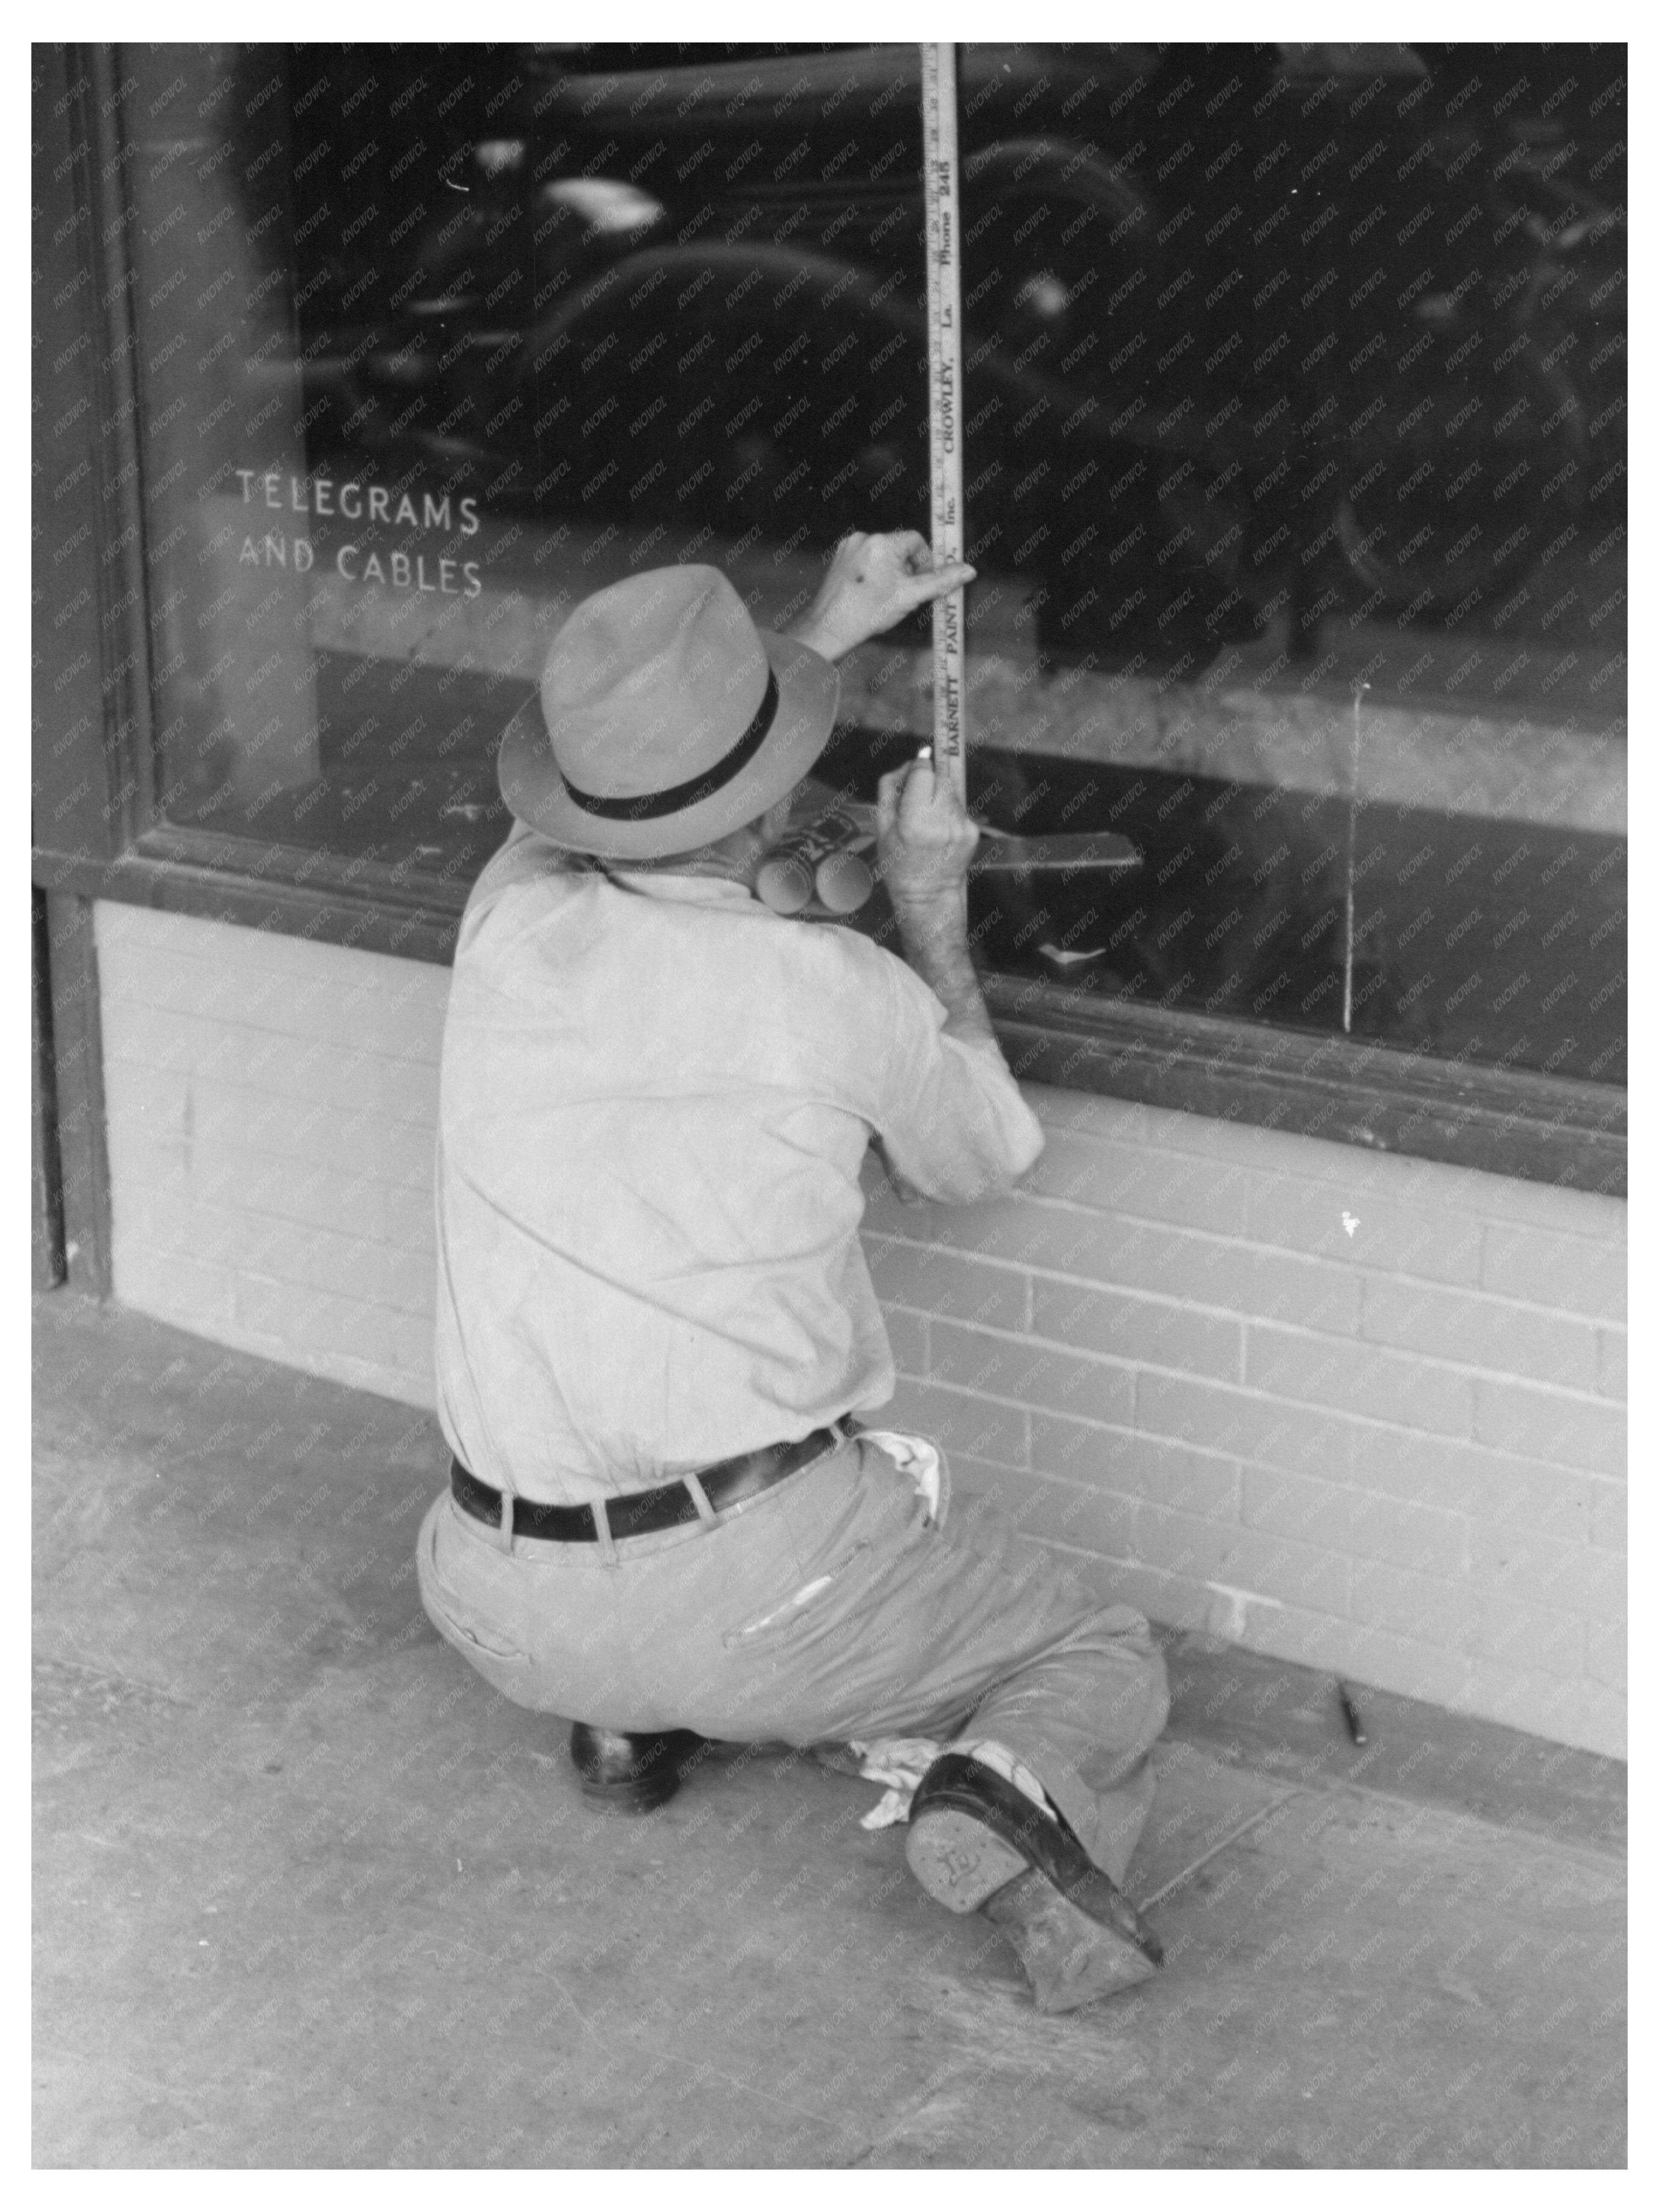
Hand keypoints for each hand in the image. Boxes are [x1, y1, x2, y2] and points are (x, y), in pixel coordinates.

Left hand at [789, 530, 975, 662]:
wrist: (829, 628)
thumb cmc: (867, 613)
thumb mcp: (910, 597)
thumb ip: (941, 581)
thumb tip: (968, 570)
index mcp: (882, 543)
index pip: (916, 541)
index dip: (925, 561)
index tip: (923, 582)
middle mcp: (863, 538)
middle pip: (899, 548)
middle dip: (908, 570)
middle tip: (905, 594)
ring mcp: (849, 548)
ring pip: (883, 555)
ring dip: (892, 573)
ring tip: (886, 598)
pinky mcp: (839, 559)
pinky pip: (867, 560)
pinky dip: (875, 574)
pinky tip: (871, 596)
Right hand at [875, 753, 978, 912]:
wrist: (927, 897)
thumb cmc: (898, 863)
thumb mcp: (882, 827)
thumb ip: (891, 788)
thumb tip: (912, 760)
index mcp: (916, 821)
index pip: (924, 771)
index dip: (917, 767)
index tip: (913, 774)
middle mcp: (943, 821)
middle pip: (941, 776)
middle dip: (929, 780)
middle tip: (918, 797)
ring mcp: (962, 826)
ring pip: (952, 790)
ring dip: (940, 795)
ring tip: (928, 819)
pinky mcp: (973, 832)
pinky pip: (960, 807)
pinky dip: (949, 811)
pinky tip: (940, 831)